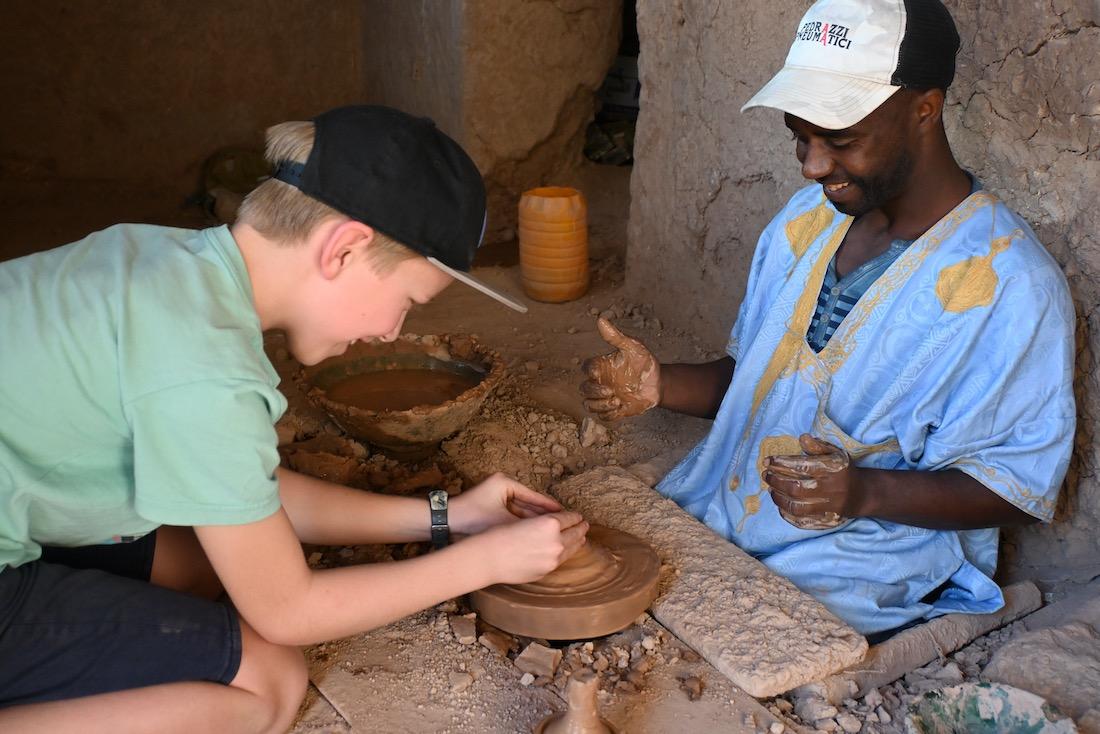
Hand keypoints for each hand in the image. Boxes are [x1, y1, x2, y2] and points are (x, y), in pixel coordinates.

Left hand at [450, 472, 562, 534]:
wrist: (445, 522)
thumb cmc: (472, 519)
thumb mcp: (502, 522)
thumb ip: (526, 524)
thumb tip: (549, 529)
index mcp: (505, 483)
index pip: (534, 496)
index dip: (550, 508)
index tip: (566, 515)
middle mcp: (502, 486)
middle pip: (529, 503)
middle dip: (544, 515)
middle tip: (563, 524)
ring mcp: (496, 496)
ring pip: (521, 510)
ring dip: (534, 520)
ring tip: (553, 530)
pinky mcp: (491, 507)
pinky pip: (512, 515)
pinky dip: (522, 523)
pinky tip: (534, 534)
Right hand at [469, 512, 588, 584]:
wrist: (488, 557)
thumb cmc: (500, 533)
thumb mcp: (525, 519)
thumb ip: (545, 521)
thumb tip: (559, 522)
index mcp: (550, 523)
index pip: (570, 518)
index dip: (575, 516)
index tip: (578, 516)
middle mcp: (556, 541)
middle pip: (576, 533)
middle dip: (581, 528)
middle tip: (585, 525)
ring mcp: (552, 559)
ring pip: (572, 549)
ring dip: (577, 542)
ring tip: (581, 538)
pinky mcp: (546, 571)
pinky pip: (560, 560)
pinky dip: (565, 554)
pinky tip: (564, 551)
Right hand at [580, 318, 660, 419]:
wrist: (659, 383)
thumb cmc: (644, 363)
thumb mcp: (633, 348)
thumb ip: (616, 337)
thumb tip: (601, 320)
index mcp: (602, 366)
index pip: (587, 368)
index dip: (589, 371)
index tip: (598, 374)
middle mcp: (600, 382)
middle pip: (584, 389)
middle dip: (594, 392)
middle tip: (611, 391)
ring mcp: (606, 397)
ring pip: (590, 405)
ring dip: (600, 405)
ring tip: (617, 400)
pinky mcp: (614, 410)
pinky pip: (603, 417)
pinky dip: (609, 414)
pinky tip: (621, 407)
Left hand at [762, 434, 859, 529]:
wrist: (861, 495)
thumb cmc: (842, 470)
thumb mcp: (835, 454)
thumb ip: (818, 446)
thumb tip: (802, 438)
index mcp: (832, 470)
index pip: (801, 467)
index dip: (781, 464)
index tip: (767, 461)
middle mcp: (830, 490)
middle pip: (796, 489)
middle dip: (776, 481)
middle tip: (766, 475)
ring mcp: (828, 508)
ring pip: (797, 507)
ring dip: (779, 499)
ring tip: (771, 490)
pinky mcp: (826, 521)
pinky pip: (802, 522)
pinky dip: (787, 515)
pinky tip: (780, 505)